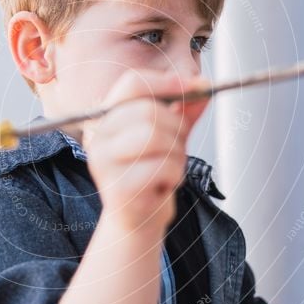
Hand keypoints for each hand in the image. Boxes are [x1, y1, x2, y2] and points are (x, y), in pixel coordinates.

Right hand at [82, 69, 210, 232]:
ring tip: (169, 168)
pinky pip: (163, 167)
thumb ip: (185, 110)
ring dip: (177, 154)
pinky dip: (175, 176)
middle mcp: (99, 137)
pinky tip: (163, 186)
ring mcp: (105, 163)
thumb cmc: (151, 175)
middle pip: (149, 111)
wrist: (137, 221)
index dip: (167, 82)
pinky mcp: (119, 188)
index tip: (198, 87)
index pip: (132, 84)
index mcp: (107, 118)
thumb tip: (204, 85)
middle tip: (178, 147)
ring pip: (156, 137)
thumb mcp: (170, 136)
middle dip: (178, 128)